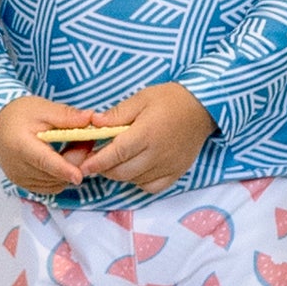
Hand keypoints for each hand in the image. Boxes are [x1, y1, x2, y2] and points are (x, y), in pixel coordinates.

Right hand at [0, 96, 97, 193]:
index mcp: (21, 146)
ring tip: (73, 147)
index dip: (62, 169)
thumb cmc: (18, 114)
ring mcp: (19, 178)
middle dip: (75, 161)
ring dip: (68, 169)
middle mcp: (18, 167)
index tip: (79, 175)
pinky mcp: (22, 184)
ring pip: (54, 183)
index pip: (44, 161)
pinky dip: (59, 176)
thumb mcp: (43, 109)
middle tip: (86, 142)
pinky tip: (62, 160)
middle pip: (54, 174)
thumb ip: (67, 116)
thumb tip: (92, 119)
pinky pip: (49, 186)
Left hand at [75, 84, 216, 193]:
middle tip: (96, 159)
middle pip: (122, 171)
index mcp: (146, 134)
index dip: (97, 162)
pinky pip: (150, 186)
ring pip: (134, 180)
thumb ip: (117, 114)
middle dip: (104, 168)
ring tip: (116, 159)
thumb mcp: (141, 98)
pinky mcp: (176, 173)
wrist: (203, 107)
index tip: (83, 166)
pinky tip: (136, 168)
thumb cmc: (170, 99)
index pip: (116, 154)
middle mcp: (157, 154)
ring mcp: (168, 166)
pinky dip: (138, 181)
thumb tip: (93, 123)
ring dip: (120, 173)